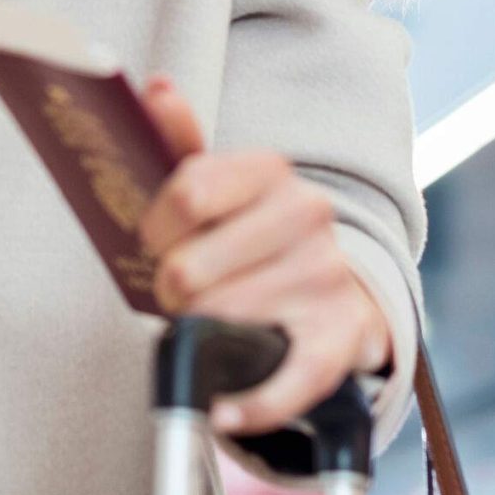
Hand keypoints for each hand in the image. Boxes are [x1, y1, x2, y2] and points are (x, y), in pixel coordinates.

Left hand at [136, 74, 395, 435]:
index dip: (155, 229)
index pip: (187, 193)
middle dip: (171, 287)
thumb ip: (179, 142)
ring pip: (221, 321)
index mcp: (271, 169)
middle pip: (192, 267)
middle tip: (178, 291)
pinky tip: (224, 408)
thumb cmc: (250, 238)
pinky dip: (247, 405)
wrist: (332, 291)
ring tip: (207, 321)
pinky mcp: (339, 339)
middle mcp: (308, 214)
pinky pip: (284, 381)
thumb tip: (155, 87)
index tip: (155, 241)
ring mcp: (327, 276)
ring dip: (198, 333)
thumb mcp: (216, 185)